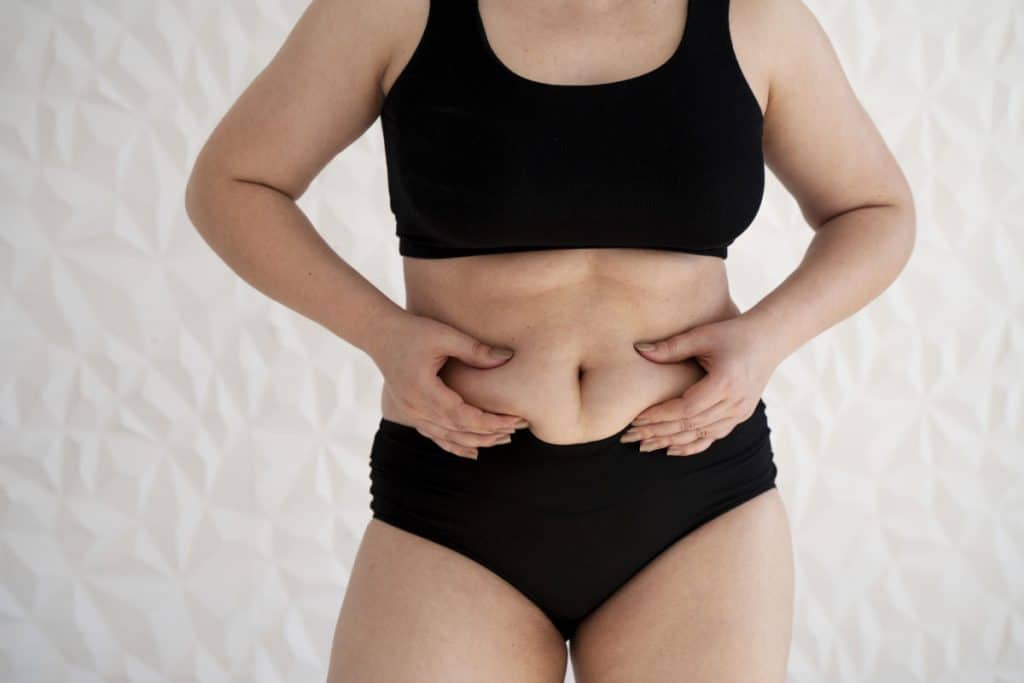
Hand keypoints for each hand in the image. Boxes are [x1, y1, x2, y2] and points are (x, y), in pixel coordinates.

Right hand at [370, 312, 529, 457]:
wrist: (380, 335)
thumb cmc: (412, 331)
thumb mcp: (444, 335)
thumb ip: (475, 349)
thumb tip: (507, 357)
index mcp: (424, 391)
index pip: (463, 417)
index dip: (490, 422)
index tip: (515, 419)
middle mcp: (415, 409)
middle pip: (458, 432)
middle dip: (489, 433)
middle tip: (517, 428)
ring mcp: (411, 414)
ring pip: (448, 438)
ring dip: (476, 442)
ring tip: (503, 439)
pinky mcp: (411, 413)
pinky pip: (435, 437)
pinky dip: (455, 446)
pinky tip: (473, 453)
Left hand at [623, 314, 779, 455]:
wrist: (769, 339)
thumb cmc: (734, 333)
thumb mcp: (703, 335)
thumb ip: (671, 347)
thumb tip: (639, 351)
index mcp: (725, 383)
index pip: (687, 408)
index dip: (661, 415)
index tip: (637, 417)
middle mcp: (735, 403)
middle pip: (691, 425)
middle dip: (660, 432)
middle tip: (632, 436)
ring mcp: (740, 412)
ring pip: (701, 435)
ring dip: (672, 441)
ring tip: (645, 445)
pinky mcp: (741, 415)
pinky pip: (714, 437)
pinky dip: (692, 445)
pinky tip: (671, 449)